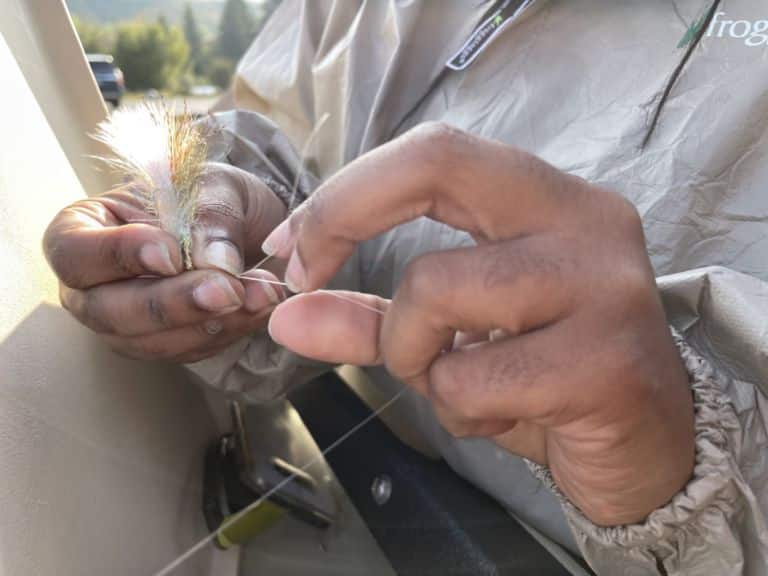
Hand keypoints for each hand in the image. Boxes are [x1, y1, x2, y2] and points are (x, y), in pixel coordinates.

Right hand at [43, 163, 286, 362]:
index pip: (75, 251)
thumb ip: (211, 217)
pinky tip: (262, 304)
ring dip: (210, 322)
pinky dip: (231, 330)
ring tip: (260, 294)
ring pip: (152, 341)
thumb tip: (216, 262)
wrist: (250, 225)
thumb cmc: (212, 196)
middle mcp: (93, 285)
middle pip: (109, 311)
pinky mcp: (166, 345)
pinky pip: (191, 350)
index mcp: (84, 229)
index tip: (171, 254)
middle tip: (226, 290)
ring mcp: (126, 323)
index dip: (119, 256)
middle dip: (172, 304)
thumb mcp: (215, 186)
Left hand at [263, 123, 694, 525]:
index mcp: (547, 199)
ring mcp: (602, 285)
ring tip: (459, 381)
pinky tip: (503, 412)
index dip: (346, 192)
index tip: (291, 249)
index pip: (434, 152)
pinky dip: (458, 407)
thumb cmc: (547, 379)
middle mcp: (583, 220)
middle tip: (303, 278)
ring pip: (435, 290)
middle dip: (342, 215)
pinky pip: (472, 377)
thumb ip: (370, 321)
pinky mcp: (605, 360)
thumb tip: (285, 316)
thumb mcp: (452, 341)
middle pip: (435, 165)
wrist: (649, 446)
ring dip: (414, 354)